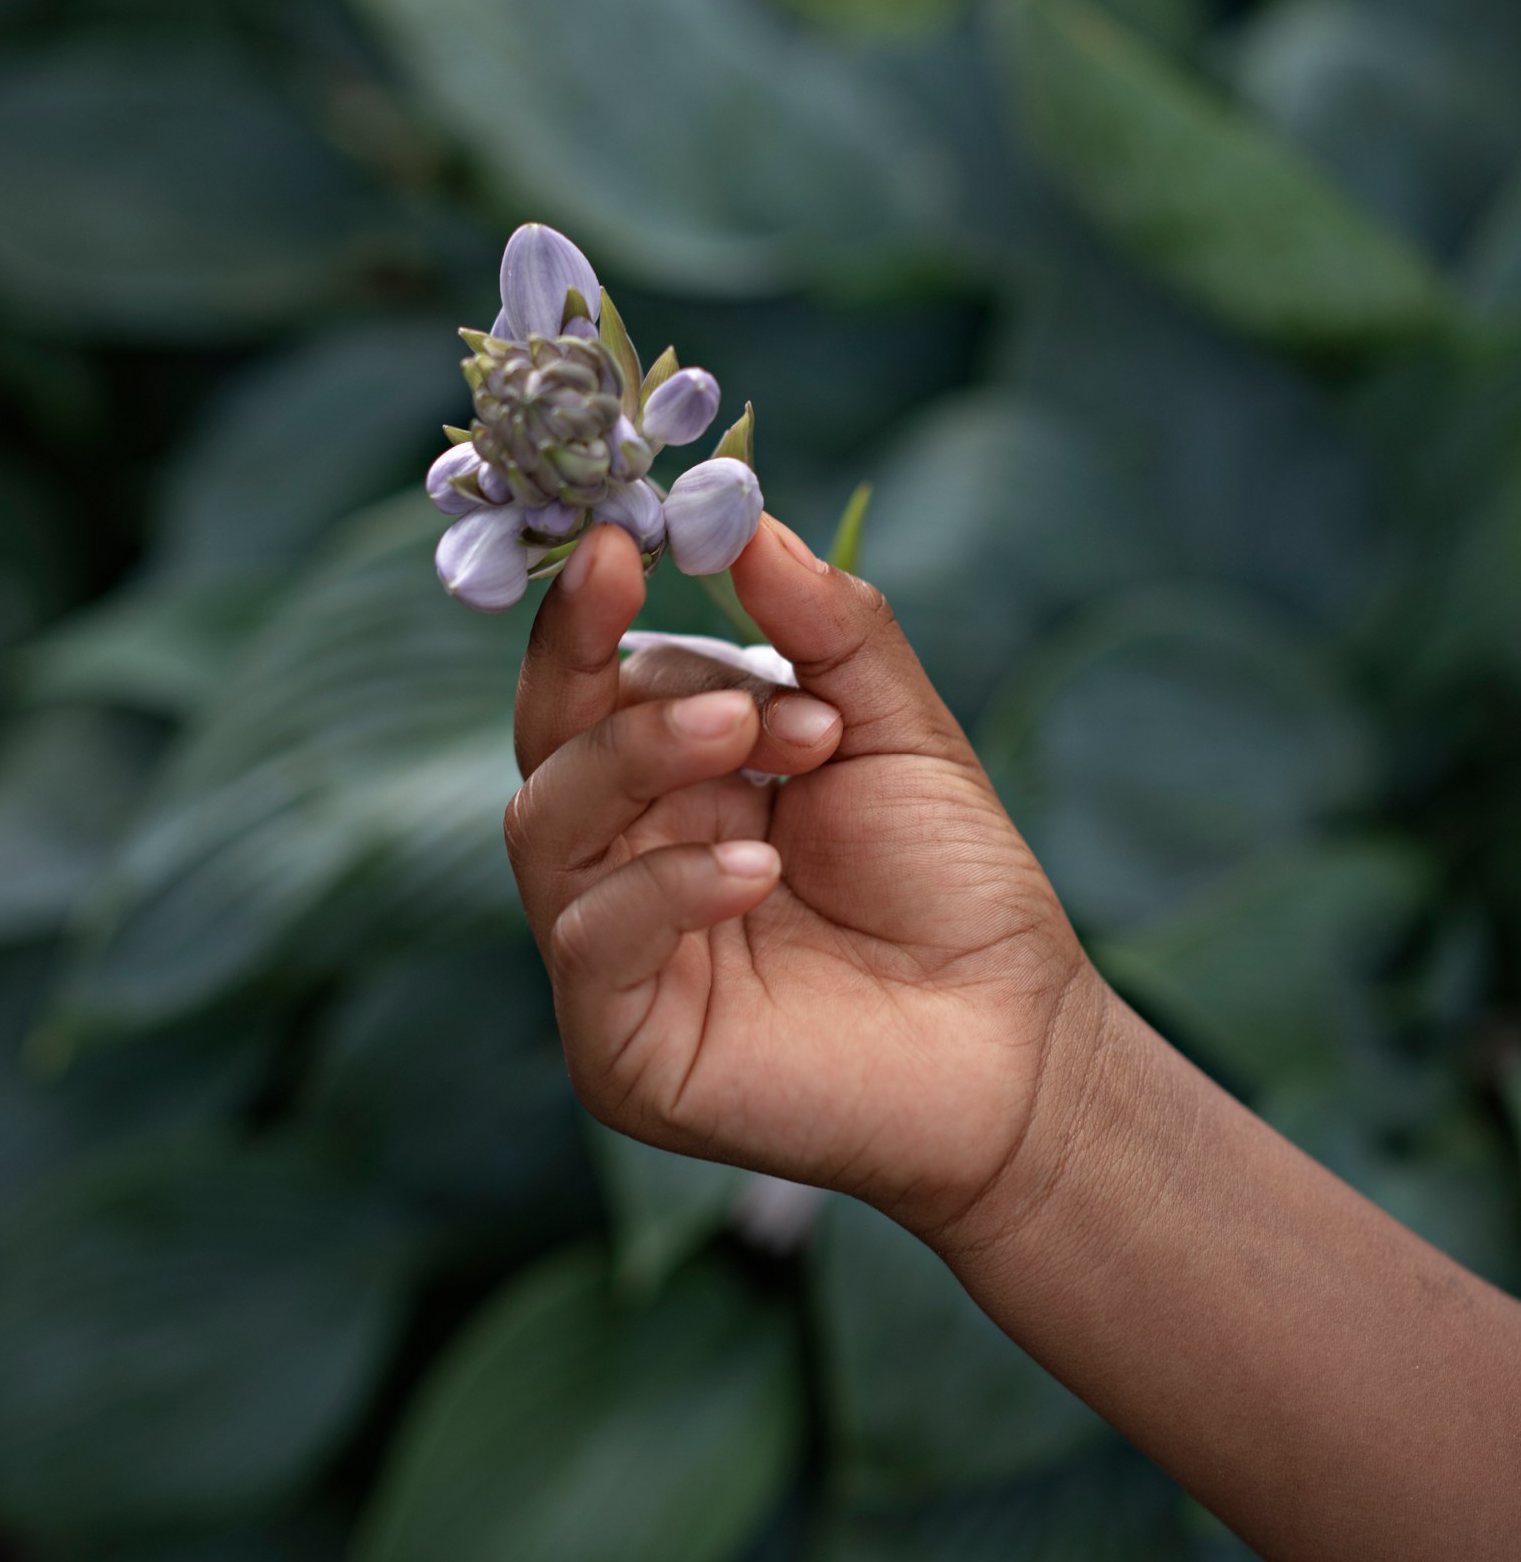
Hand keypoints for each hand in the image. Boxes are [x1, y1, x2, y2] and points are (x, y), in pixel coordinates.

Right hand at [504, 516, 1096, 1237]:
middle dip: (610, 684)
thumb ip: (820, 623)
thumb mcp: (893, 726)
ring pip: (547, 827)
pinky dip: (664, 887)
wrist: (1016, 1049)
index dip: (589, 614)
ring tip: (759, 740)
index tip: (624, 542)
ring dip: (642, 762)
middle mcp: (625, 859)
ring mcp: (613, 956)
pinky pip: (590, 939)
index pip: (588, 684)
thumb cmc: (952, 887)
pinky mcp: (620, 1046)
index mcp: (673, 783)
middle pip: (547, 746)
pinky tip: (758, 870)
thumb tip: (737, 512)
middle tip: (725, 676)